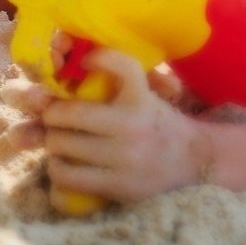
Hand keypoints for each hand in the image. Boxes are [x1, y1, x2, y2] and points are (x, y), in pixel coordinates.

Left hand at [4, 48, 211, 203]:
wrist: (193, 162)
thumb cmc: (158, 122)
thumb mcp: (147, 92)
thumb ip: (118, 76)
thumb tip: (80, 61)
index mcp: (141, 99)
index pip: (119, 65)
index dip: (95, 59)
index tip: (84, 62)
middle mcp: (132, 126)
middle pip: (69, 113)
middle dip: (53, 113)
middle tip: (54, 116)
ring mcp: (124, 158)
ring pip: (62, 144)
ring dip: (52, 139)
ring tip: (59, 139)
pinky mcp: (117, 185)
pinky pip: (67, 175)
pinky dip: (57, 168)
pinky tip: (65, 163)